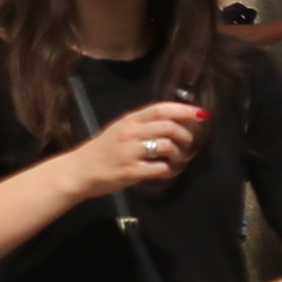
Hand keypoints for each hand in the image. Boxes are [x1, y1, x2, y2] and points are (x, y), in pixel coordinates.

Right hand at [60, 99, 205, 205]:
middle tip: (188, 144)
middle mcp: (129, 133)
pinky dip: (167, 171)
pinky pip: (161, 169)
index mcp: (128, 121)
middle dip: (186, 136)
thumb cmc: (102, 150)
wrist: (79, 170)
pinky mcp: (131, 171)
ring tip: (174, 160)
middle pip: (168, 127)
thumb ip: (143, 126)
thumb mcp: (119, 130)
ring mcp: (130, 152)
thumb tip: (174, 122)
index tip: (202, 114)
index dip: (184, 110)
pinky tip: (161, 171)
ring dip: (178, 155)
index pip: (160, 109)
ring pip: (167, 146)